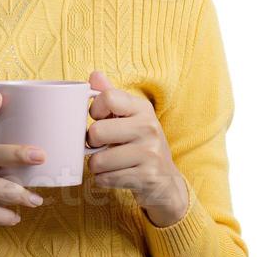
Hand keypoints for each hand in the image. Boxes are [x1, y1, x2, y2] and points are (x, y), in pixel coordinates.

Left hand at [85, 69, 189, 226]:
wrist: (166, 181)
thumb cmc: (140, 145)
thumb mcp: (130, 117)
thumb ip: (111, 96)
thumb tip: (94, 74)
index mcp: (142, 108)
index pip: (108, 97)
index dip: (94, 109)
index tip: (98, 118)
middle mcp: (148, 128)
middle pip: (97, 131)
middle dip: (91, 143)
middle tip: (100, 146)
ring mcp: (149, 153)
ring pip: (97, 160)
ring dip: (96, 165)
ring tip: (109, 162)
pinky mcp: (146, 177)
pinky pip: (105, 178)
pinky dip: (104, 179)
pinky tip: (117, 175)